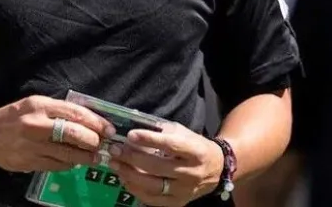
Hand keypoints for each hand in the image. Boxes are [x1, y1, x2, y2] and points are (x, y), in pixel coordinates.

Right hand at [0, 96, 115, 172]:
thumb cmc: (14, 116)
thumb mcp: (34, 104)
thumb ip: (58, 110)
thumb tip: (88, 120)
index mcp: (40, 105)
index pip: (75, 112)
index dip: (95, 122)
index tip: (108, 129)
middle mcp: (36, 124)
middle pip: (74, 133)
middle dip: (93, 140)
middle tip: (103, 144)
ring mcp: (32, 145)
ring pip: (67, 153)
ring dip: (86, 156)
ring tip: (95, 157)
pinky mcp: (29, 162)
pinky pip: (56, 165)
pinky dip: (69, 164)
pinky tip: (75, 162)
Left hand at [108, 122, 223, 206]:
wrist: (216, 169)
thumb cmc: (195, 146)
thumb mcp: (184, 133)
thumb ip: (163, 131)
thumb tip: (136, 131)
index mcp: (195, 151)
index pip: (170, 145)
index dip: (149, 139)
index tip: (130, 134)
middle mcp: (191, 172)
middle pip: (157, 166)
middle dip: (132, 157)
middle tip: (115, 149)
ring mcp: (185, 190)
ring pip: (153, 185)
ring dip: (129, 174)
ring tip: (115, 164)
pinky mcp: (178, 202)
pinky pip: (153, 199)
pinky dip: (136, 189)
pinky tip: (125, 178)